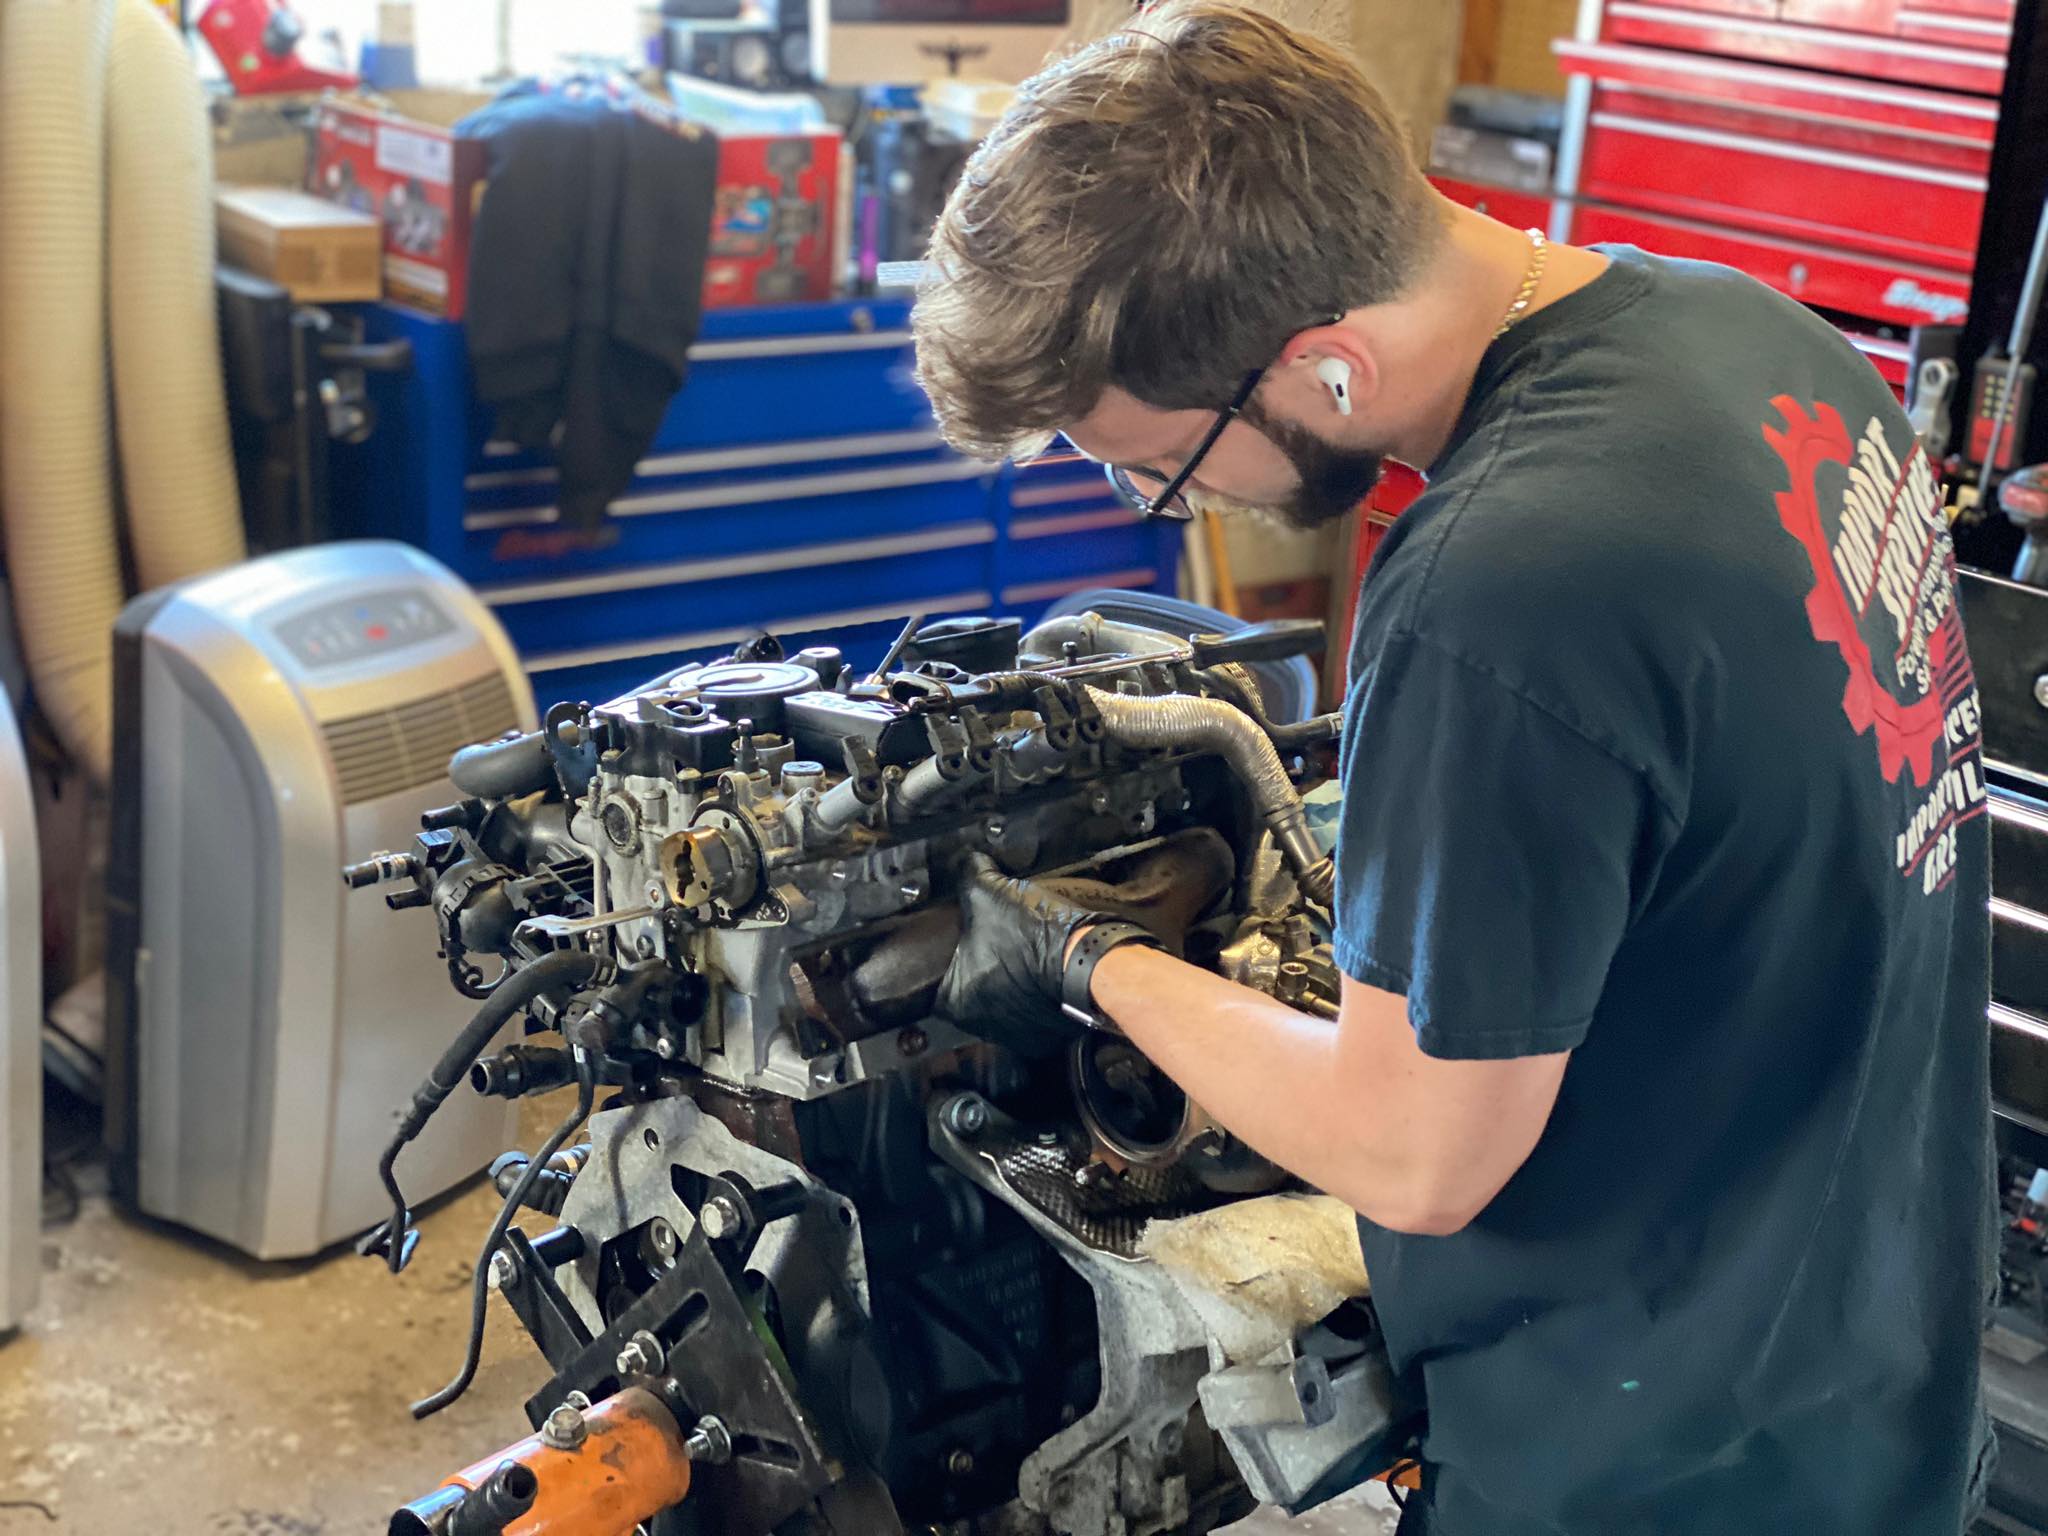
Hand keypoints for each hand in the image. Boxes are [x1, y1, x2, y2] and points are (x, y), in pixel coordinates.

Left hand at [937, 854, 1106, 1056]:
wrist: (1087, 958)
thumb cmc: (1033, 933)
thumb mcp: (988, 892)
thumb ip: (969, 874)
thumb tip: (967, 859)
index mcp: (955, 1001)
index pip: (939, 981)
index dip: (955, 957)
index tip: (970, 943)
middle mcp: (980, 1026)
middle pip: (973, 993)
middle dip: (986, 970)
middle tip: (1002, 946)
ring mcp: (1014, 1037)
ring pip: (1004, 1006)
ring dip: (1012, 987)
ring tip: (1025, 957)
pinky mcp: (1044, 1040)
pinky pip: (1032, 1018)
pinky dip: (1037, 1000)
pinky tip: (1043, 977)